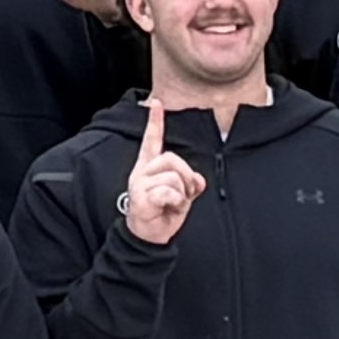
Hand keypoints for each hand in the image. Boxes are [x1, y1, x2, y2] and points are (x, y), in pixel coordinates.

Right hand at [116, 97, 205, 247]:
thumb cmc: (163, 212)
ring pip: (173, 177)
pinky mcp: (140, 197)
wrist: (149, 236)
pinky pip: (169, 192)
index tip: (155, 102)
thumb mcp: (183, 195)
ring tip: (173, 205)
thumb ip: (191, 183)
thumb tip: (199, 180)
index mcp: (149, 167)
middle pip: (172, 159)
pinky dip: (176, 203)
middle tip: (183, 195)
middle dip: (186, 177)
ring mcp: (139, 184)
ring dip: (182, 194)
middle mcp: (142, 172)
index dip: (154, 121)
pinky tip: (168, 209)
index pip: (152, 140)